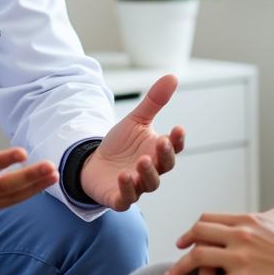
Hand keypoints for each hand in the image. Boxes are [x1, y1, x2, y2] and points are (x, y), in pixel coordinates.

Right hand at [0, 80, 57, 216]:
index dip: (1, 161)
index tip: (23, 152)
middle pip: (0, 188)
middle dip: (27, 177)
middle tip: (50, 166)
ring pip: (7, 198)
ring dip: (33, 187)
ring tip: (53, 174)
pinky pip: (6, 202)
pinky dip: (26, 192)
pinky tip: (43, 181)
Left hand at [79, 74, 183, 210]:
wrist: (94, 163)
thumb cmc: (121, 144)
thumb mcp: (136, 120)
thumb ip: (154, 102)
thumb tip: (173, 76)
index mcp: (157, 152)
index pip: (173, 147)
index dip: (178, 140)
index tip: (179, 128)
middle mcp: (151, 170)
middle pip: (164, 167)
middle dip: (164, 156)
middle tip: (160, 142)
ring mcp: (137, 186)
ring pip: (149, 184)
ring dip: (147, 173)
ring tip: (141, 161)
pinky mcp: (119, 197)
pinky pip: (126, 198)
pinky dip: (127, 190)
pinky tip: (124, 177)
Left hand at [163, 211, 273, 274]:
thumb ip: (255, 227)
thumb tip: (244, 228)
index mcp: (247, 221)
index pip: (209, 219)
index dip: (194, 229)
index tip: (186, 239)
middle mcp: (240, 235)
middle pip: (198, 235)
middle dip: (183, 246)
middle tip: (176, 256)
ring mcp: (240, 259)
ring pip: (198, 259)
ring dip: (179, 269)